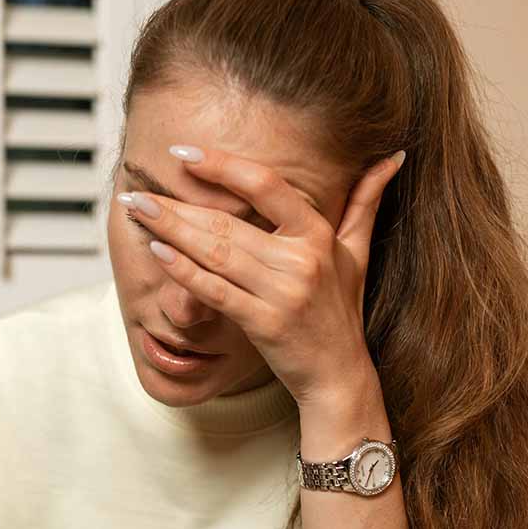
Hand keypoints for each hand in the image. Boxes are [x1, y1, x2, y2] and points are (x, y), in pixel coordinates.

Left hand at [120, 145, 404, 407]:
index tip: (185, 153)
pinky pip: (215, 292)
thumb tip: (391, 157)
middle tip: (136, 192)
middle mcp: (301, 260)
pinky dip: (183, 272)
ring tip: (136, 212)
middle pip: (228, 222)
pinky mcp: (263, 324)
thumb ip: (366, 203)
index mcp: (318, 236)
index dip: (223, 165)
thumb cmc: (342, 312)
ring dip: (170, 231)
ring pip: (216, 253)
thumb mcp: (358, 254)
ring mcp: (282, 294)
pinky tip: (157, 253)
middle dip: (176, 205)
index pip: (267, 186)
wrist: (339, 375)